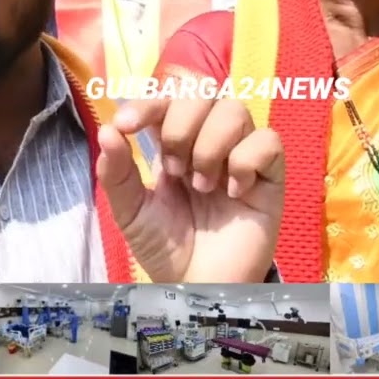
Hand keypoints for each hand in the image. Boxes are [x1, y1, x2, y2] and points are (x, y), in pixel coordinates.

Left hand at [96, 96, 284, 282]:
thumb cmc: (166, 248)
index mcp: (173, 141)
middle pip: (203, 91)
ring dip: (210, 145)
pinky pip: (268, 141)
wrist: (197, 287)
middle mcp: (208, 139)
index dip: (148, 103)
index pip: (166, 99)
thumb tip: (108, 130)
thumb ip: (118, 173)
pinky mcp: (270, 176)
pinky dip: (246, 161)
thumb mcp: (131, 212)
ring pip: (235, 109)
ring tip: (202, 186)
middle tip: (175, 170)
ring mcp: (240, 154)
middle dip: (181, 125)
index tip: (127, 124)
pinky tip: (234, 192)